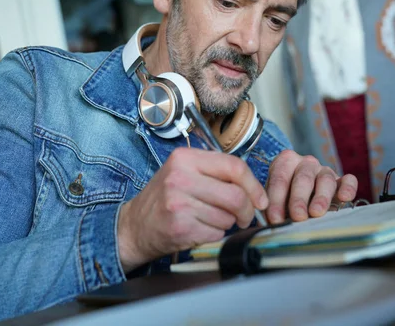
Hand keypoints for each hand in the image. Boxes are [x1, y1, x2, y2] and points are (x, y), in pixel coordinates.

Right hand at [117, 148, 267, 272]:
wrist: (134, 226)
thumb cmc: (165, 198)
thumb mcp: (184, 172)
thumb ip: (216, 173)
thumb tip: (256, 190)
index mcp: (185, 158)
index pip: (234, 166)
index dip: (254, 185)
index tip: (260, 199)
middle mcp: (180, 177)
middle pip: (236, 195)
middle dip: (247, 210)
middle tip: (243, 217)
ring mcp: (178, 203)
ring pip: (228, 217)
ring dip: (227, 224)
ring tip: (209, 220)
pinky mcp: (180, 227)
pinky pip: (216, 233)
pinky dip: (215, 235)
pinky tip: (200, 230)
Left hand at [265, 150, 357, 223]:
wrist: (302, 197)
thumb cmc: (285, 199)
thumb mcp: (275, 200)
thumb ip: (273, 208)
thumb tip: (269, 224)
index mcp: (285, 162)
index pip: (279, 179)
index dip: (276, 200)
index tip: (275, 218)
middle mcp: (306, 163)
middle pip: (303, 179)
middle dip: (298, 199)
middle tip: (297, 216)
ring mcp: (325, 171)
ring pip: (325, 180)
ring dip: (321, 197)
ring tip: (316, 213)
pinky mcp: (342, 181)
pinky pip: (348, 181)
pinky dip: (348, 188)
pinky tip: (344, 198)